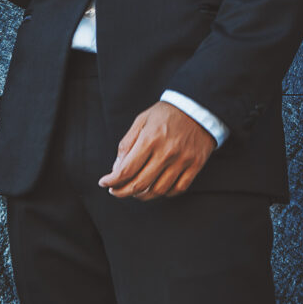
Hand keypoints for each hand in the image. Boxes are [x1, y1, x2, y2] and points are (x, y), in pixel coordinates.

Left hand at [100, 102, 214, 200]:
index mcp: (150, 139)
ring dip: (143, 195)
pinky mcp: (196, 165)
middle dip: (123, 192)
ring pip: (159, 190)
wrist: (198, 108)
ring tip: (135, 191)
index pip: (126, 170)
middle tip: (116, 191)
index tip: (105, 183)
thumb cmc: (166, 114)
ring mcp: (183, 160)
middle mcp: (167, 152)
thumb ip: (127, 144)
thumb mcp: (141, 121)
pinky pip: (178, 188)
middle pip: (140, 184)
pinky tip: (157, 188)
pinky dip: (165, 193)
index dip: (112, 181)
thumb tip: (117, 169)